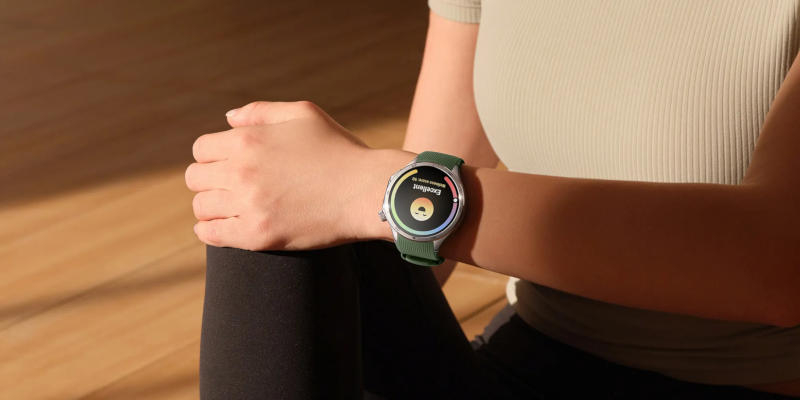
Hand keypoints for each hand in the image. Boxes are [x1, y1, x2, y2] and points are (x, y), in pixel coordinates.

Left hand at [185, 101, 412, 250]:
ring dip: (212, 206)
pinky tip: (222, 227)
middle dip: (210, 180)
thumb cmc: (340, 150)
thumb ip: (261, 112)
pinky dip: (210, 231)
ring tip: (230, 207)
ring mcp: (248, 205)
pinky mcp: (258, 235)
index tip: (228, 165)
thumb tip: (228, 119)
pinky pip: (212, 235)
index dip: (213, 156)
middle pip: (195, 178)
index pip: (201, 149)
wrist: (367, 190)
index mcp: (247, 140)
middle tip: (230, 186)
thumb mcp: (303, 114)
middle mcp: (241, 171)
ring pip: (202, 207)